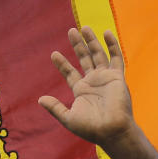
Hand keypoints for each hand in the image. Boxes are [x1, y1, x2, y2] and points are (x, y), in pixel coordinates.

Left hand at [38, 28, 134, 148]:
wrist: (111, 131)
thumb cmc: (91, 128)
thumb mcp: (68, 118)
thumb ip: (55, 108)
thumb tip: (40, 99)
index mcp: (81, 91)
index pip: (70, 73)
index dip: (62, 64)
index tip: (54, 54)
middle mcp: (93, 82)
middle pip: (84, 59)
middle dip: (77, 45)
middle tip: (70, 31)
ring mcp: (105, 78)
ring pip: (98, 54)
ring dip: (91, 41)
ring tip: (84, 28)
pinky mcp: (117, 77)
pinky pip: (116, 58)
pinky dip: (112, 45)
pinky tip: (106, 33)